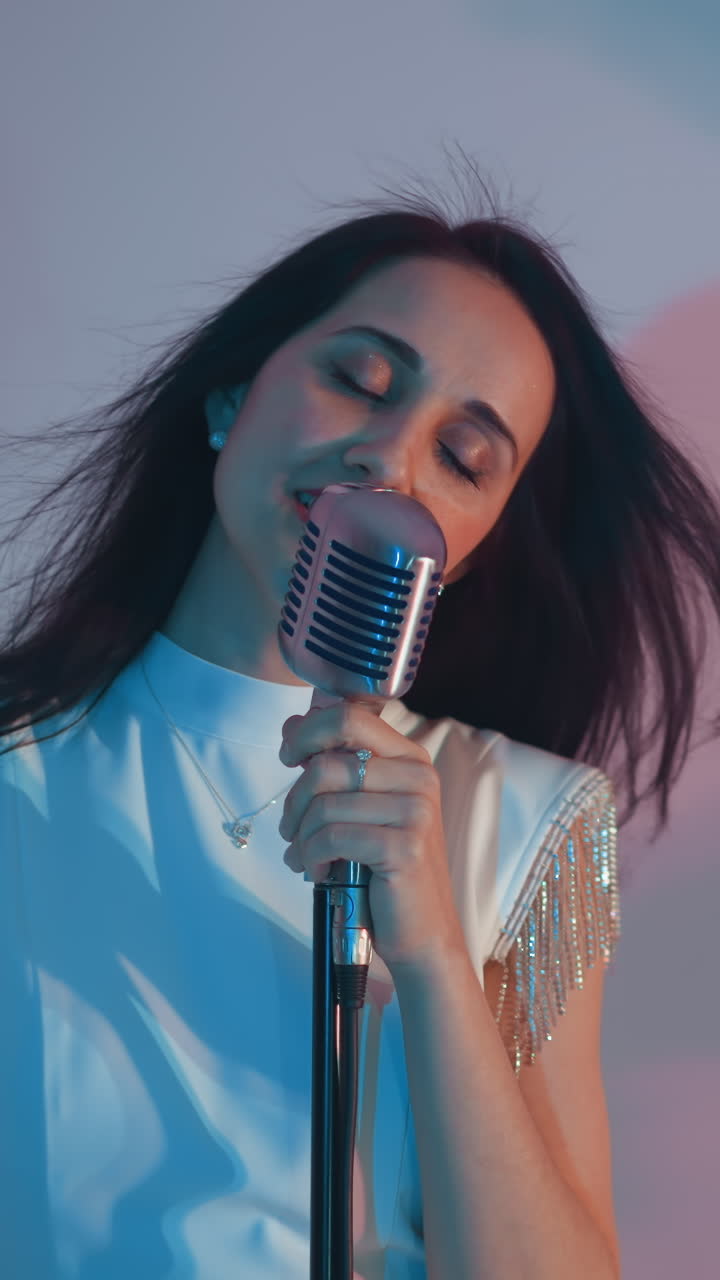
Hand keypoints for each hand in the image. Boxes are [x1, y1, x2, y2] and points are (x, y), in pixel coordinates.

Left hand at [277, 690, 466, 976]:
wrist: (421, 931)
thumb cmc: (384, 868)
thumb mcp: (359, 807)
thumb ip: (333, 763)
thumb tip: (293, 723)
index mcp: (410, 758)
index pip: (348, 716)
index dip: (307, 732)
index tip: (288, 758)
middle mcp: (419, 776)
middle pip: (328, 760)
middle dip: (296, 796)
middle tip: (291, 827)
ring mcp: (415, 811)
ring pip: (324, 803)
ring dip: (300, 836)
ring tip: (303, 856)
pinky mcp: (404, 847)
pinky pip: (332, 838)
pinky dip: (311, 857)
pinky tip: (316, 871)